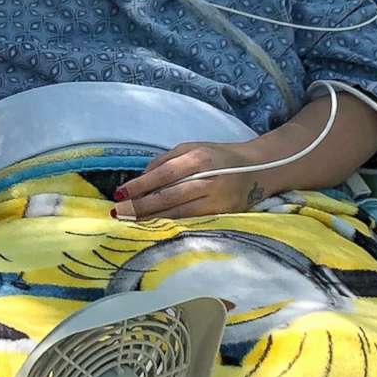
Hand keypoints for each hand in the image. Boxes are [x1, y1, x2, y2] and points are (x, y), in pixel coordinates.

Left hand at [112, 142, 257, 221]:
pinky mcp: (224, 215)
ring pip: (179, 213)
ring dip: (152, 220)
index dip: (140, 185)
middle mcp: (209, 179)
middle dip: (140, 207)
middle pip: (169, 196)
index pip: (164, 173)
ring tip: (130, 223)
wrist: (258, 168)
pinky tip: (154, 228)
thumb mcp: (191, 148)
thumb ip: (165, 161)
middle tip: (118, 213)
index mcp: (199, 158)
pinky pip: (192, 222)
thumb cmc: (217, 157)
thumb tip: (139, 180)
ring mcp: (218, 200)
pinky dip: (171, 225)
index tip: (120, 194)